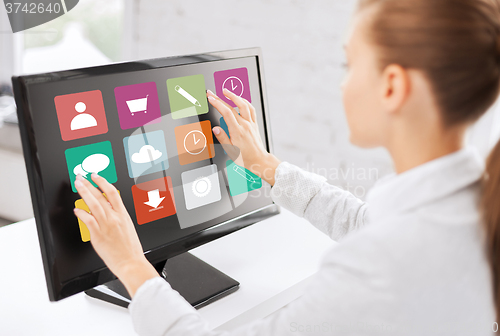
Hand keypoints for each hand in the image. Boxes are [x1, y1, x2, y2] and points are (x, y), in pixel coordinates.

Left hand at [73, 174, 157, 296]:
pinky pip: (88, 221)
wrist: (131, 262)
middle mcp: (114, 218)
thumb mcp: (128, 228)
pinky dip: (81, 214)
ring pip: (93, 205)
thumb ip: (118, 217)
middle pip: (100, 196)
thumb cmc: (131, 249)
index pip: (112, 193)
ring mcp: (106, 226)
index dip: (102, 182)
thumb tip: (108, 209)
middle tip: (81, 177)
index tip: (96, 176)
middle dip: (89, 184)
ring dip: (84, 193)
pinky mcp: (98, 236)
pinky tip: (76, 210)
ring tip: (78, 186)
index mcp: (123, 215)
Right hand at [207, 88, 280, 184]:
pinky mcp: (255, 124)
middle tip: (212, 93)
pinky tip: (240, 99)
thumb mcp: (230, 151)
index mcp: (237, 131)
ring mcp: (251, 124)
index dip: (217, 103)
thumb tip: (216, 129)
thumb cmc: (245, 158)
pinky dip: (245, 102)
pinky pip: (251, 109)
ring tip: (226, 91)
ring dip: (235, 96)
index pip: (226, 113)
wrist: (259, 160)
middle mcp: (245, 125)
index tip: (210, 97)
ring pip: (244, 105)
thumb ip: (223, 138)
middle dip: (220, 98)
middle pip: (232, 107)